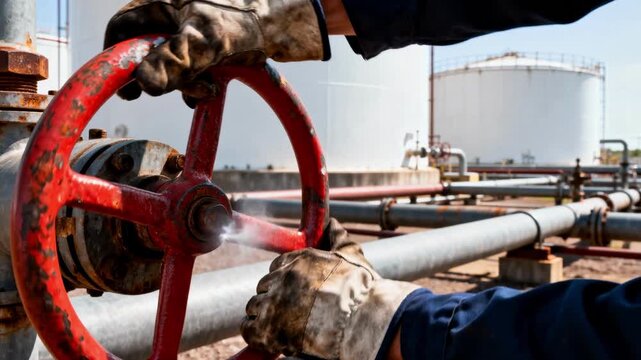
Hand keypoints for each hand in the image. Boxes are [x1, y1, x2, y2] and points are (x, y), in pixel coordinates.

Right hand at [104, 0, 328, 104]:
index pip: (123, 26)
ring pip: (171, 64)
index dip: (118, 56)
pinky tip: (212, 89)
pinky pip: (192, 70)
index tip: (126, 86)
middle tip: (165, 93)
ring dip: (183, 83)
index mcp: (163, 2)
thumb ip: (175, 60)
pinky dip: (197, 83)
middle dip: (159, 75)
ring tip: (204, 89)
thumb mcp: (207, 39)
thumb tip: (145, 85)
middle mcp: (172, 15)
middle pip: (146, 50)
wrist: (284, 24)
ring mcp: (190, 31)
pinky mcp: (208, 47)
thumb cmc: (245, 17)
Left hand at [241, 219, 418, 358]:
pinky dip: (255, 333)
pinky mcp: (267, 329)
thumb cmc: (362, 292)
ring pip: (255, 306)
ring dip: (264, 315)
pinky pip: (247, 328)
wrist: (364, 322)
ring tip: (282, 325)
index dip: (284, 279)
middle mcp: (283, 277)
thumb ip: (340, 239)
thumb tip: (333, 224)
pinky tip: (269, 338)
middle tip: (289, 311)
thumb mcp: (353, 258)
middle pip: (265, 285)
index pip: (278, 265)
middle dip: (274, 297)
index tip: (293, 291)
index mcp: (299, 259)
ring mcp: (273, 303)